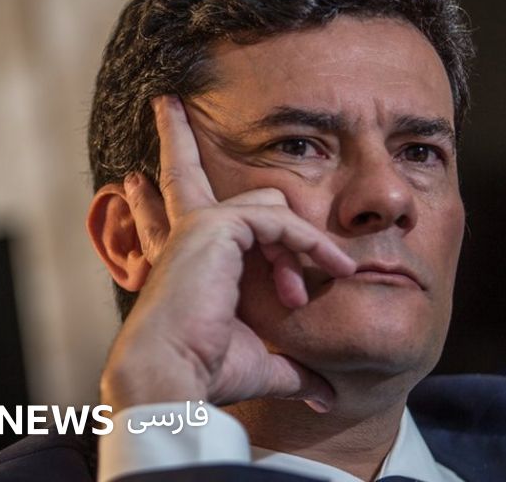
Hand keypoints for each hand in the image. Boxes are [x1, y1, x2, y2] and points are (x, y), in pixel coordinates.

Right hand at [100, 95, 355, 412]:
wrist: (174, 377)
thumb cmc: (209, 370)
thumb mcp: (263, 361)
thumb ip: (294, 368)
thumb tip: (324, 396)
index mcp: (194, 257)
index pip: (192, 209)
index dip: (202, 203)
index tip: (201, 205)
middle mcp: (192, 234)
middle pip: (190, 170)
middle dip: (178, 137)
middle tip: (173, 108)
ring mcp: (203, 227)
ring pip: (271, 204)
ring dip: (303, 245)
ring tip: (324, 281)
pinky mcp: (217, 227)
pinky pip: (281, 221)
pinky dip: (310, 244)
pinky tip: (332, 269)